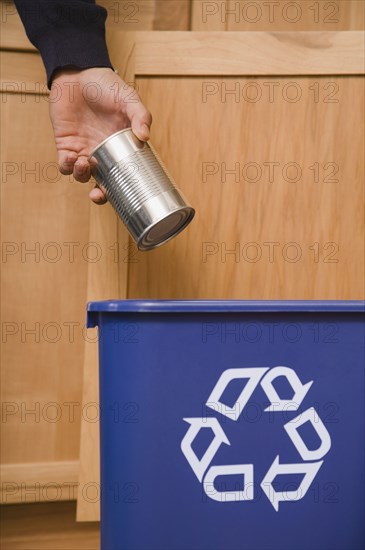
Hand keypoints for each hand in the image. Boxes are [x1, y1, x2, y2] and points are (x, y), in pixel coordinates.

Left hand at [49, 67, 151, 203]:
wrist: (77, 72)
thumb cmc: (106, 85)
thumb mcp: (128, 98)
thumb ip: (140, 115)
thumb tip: (145, 137)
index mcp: (120, 147)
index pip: (123, 173)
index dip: (122, 188)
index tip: (124, 196)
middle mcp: (103, 152)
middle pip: (101, 182)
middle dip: (99, 195)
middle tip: (98, 195)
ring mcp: (83, 149)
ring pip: (81, 176)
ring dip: (82, 176)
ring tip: (84, 163)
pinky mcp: (65, 144)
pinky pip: (64, 163)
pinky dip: (66, 165)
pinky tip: (71, 157)